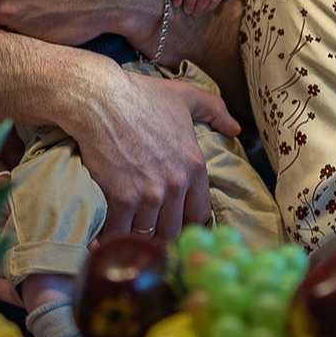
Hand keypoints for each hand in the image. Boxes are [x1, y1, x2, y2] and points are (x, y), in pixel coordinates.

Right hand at [59, 62, 235, 237]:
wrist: (99, 99)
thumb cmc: (141, 96)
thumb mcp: (185, 96)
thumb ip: (215, 110)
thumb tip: (236, 127)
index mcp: (195, 166)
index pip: (200, 213)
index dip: (187, 222)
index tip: (175, 224)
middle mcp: (176, 184)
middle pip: (174, 228)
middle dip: (162, 232)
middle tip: (150, 233)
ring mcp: (148, 194)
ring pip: (148, 233)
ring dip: (138, 236)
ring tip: (129, 237)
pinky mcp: (121, 199)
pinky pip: (121, 232)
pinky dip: (113, 238)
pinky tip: (105, 240)